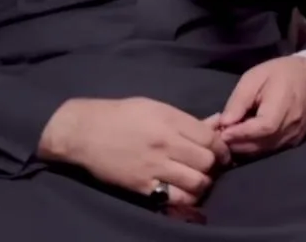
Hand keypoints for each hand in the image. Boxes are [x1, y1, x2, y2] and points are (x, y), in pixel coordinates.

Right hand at [39, 97, 230, 205]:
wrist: (84, 132)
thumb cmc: (121, 115)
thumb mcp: (155, 107)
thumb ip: (185, 119)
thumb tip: (215, 125)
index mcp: (170, 120)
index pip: (210, 138)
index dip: (221, 147)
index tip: (221, 152)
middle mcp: (165, 143)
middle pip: (207, 161)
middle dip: (214, 165)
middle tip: (210, 166)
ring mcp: (154, 166)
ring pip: (197, 182)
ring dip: (203, 183)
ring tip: (198, 180)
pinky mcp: (142, 186)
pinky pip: (175, 197)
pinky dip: (185, 196)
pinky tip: (183, 191)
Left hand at [217, 56, 305, 155]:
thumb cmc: (281, 73)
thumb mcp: (254, 78)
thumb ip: (239, 101)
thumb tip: (224, 123)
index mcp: (283, 106)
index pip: (261, 128)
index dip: (240, 133)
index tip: (220, 132)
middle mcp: (291, 126)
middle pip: (261, 144)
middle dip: (237, 143)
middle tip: (219, 138)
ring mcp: (294, 136)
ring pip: (264, 150)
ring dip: (244, 148)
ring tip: (229, 139)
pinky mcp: (294, 141)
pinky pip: (271, 150)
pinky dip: (255, 148)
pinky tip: (244, 140)